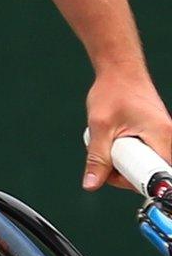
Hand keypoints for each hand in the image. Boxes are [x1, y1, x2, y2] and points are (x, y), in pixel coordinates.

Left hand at [82, 69, 171, 191]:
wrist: (120, 71)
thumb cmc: (114, 91)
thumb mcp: (101, 126)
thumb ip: (97, 157)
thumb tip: (91, 183)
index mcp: (163, 137)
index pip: (162, 175)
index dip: (141, 183)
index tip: (121, 178)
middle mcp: (169, 139)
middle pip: (152, 173)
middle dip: (126, 174)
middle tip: (107, 162)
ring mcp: (164, 138)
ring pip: (146, 165)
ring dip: (124, 164)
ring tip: (108, 146)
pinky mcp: (156, 136)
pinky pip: (144, 155)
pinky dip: (127, 154)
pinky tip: (115, 143)